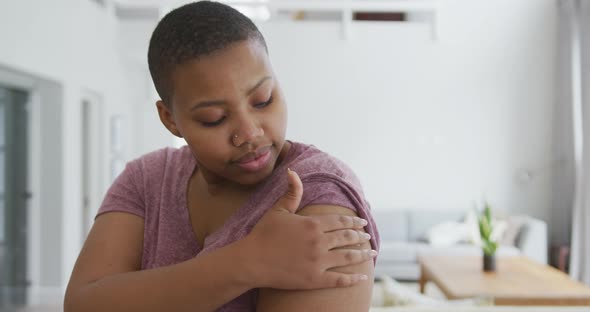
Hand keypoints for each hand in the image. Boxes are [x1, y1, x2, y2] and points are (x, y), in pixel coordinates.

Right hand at [245, 169, 375, 289]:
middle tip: (367, 237)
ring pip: (348, 257)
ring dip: (362, 255)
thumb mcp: (278, 210)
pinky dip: (353, 279)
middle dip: (360, 236)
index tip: (362, 222)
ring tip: (371, 254)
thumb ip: (292, 192)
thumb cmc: (263, 234)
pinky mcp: (314, 280)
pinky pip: (339, 280)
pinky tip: (362, 277)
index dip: (354, 222)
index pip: (340, 221)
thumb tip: (293, 171)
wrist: (251, 261)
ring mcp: (318, 262)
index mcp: (313, 224)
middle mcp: (319, 242)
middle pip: (347, 237)